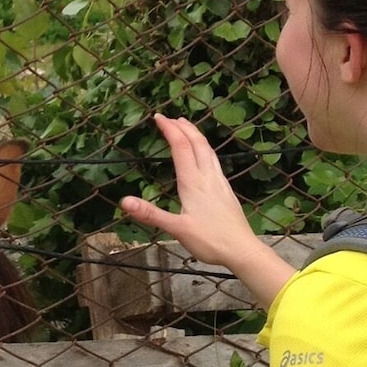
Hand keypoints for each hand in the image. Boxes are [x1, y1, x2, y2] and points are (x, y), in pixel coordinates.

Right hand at [120, 114, 293, 302]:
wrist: (242, 250)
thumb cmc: (210, 241)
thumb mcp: (176, 229)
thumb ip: (151, 214)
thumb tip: (124, 201)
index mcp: (193, 182)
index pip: (180, 147)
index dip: (169, 129)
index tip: (158, 117)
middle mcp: (207, 177)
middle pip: (197, 143)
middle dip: (183, 127)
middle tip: (170, 117)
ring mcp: (219, 183)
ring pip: (209, 150)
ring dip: (196, 135)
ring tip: (187, 127)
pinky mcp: (226, 191)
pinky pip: (215, 161)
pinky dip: (205, 149)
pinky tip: (205, 157)